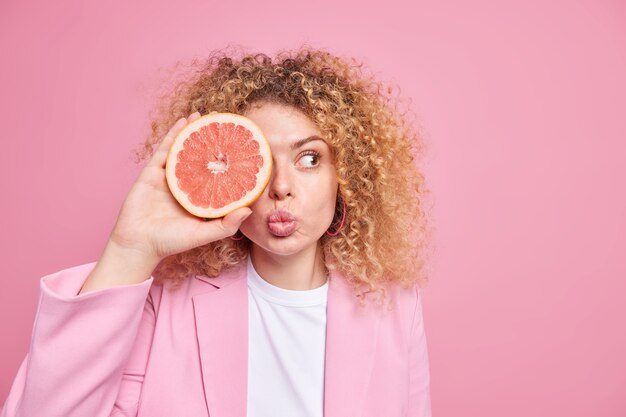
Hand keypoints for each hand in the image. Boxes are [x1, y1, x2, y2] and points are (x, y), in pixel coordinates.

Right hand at [107, 111, 251, 263]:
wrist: (138, 244)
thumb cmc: (171, 242)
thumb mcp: (203, 235)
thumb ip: (226, 225)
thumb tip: (248, 210)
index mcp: (199, 198)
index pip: (218, 176)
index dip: (229, 163)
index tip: (243, 149)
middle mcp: (186, 185)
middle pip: (201, 158)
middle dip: (212, 142)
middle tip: (225, 124)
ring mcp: (169, 177)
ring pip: (184, 150)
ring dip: (194, 131)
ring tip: (206, 116)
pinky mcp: (152, 172)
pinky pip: (166, 149)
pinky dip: (175, 133)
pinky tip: (185, 121)